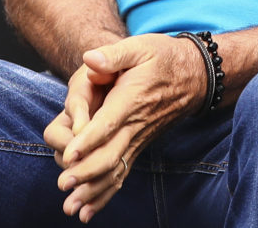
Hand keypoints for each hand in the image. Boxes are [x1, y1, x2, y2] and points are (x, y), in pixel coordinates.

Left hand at [44, 35, 207, 219]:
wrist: (194, 76)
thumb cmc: (163, 57)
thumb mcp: (140, 46)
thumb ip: (113, 54)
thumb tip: (89, 60)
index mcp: (131, 100)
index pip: (108, 124)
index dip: (88, 140)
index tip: (69, 154)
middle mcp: (134, 126)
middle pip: (109, 155)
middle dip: (85, 172)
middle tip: (63, 185)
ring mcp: (137, 140)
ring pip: (114, 171)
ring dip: (91, 191)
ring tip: (70, 207)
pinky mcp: (138, 147)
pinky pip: (121, 174)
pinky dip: (104, 194)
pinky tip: (88, 212)